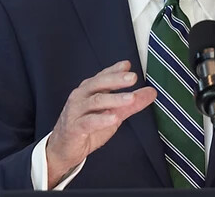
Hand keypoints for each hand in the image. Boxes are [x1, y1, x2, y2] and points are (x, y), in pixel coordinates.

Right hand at [46, 60, 155, 187]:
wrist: (64, 148)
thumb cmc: (86, 127)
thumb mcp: (113, 114)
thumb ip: (131, 104)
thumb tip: (151, 92)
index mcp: (90, 90)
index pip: (103, 76)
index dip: (115, 69)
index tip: (128, 65)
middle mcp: (81, 96)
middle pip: (99, 83)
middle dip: (116, 79)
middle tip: (133, 77)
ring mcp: (76, 111)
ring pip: (96, 101)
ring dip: (115, 99)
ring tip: (131, 98)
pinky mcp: (74, 127)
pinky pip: (88, 121)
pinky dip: (102, 119)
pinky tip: (114, 118)